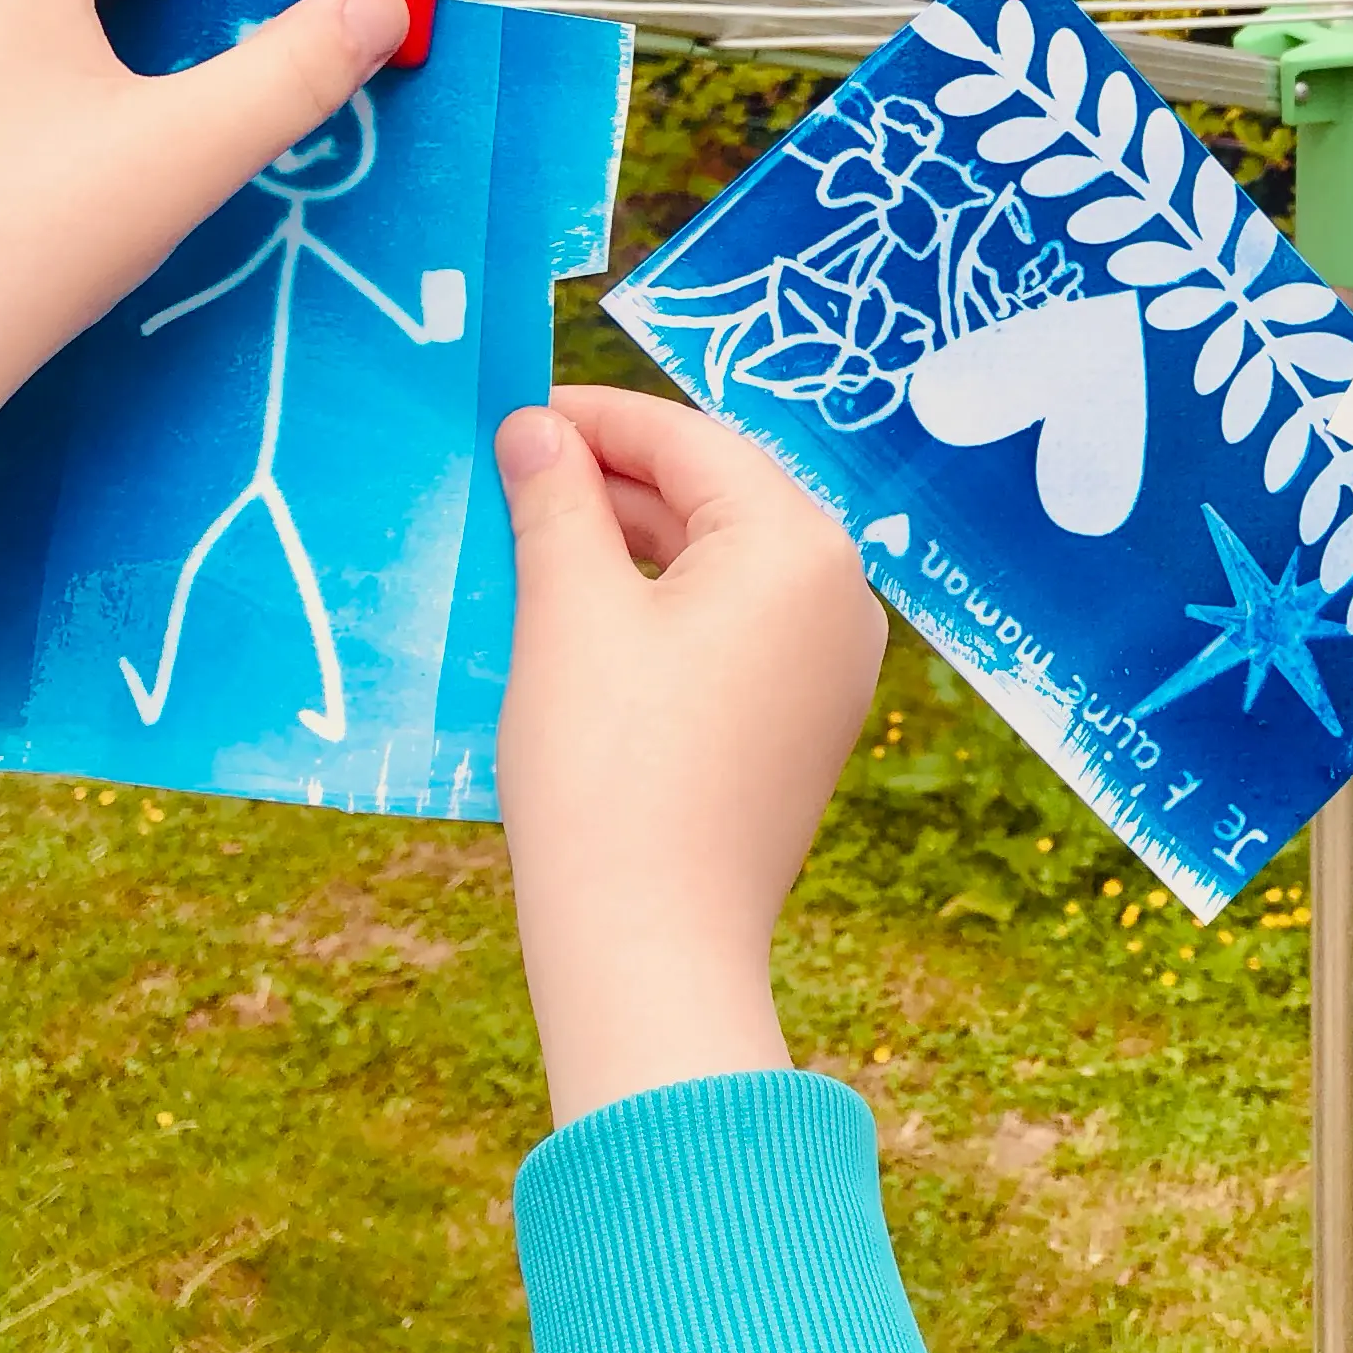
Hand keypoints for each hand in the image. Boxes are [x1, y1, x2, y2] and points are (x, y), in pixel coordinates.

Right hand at [493, 385, 883, 1125]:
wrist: (654, 941)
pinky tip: (584, 608)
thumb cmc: (608, 769)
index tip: (514, 410)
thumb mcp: (569, 613)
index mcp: (799, 546)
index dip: (596, 417)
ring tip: (532, 534)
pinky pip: (736, 625)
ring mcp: (833, 662)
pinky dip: (663, 602)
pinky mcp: (808, 717)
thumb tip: (536, 428)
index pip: (692, 440)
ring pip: (724, 561)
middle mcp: (841, 593)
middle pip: (719, 494)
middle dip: (614, 475)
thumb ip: (557, 502)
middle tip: (511, 469)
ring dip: (633, 539)